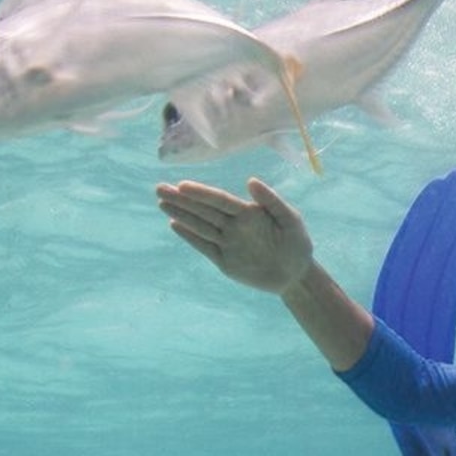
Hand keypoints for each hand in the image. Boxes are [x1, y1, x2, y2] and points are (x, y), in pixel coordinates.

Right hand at [155, 177, 312, 294]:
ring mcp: (227, 242)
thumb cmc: (296, 242)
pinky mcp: (224, 261)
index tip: (182, 185)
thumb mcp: (290, 220)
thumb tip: (250, 180)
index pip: (220, 200)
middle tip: (159, 188)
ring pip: (200, 226)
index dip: (202, 193)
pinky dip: (190, 237)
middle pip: (203, 210)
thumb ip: (272, 201)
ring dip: (181, 215)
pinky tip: (175, 225)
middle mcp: (233, 224)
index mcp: (248, 211)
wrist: (296, 274)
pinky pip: (204, 247)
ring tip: (161, 203)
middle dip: (181, 200)